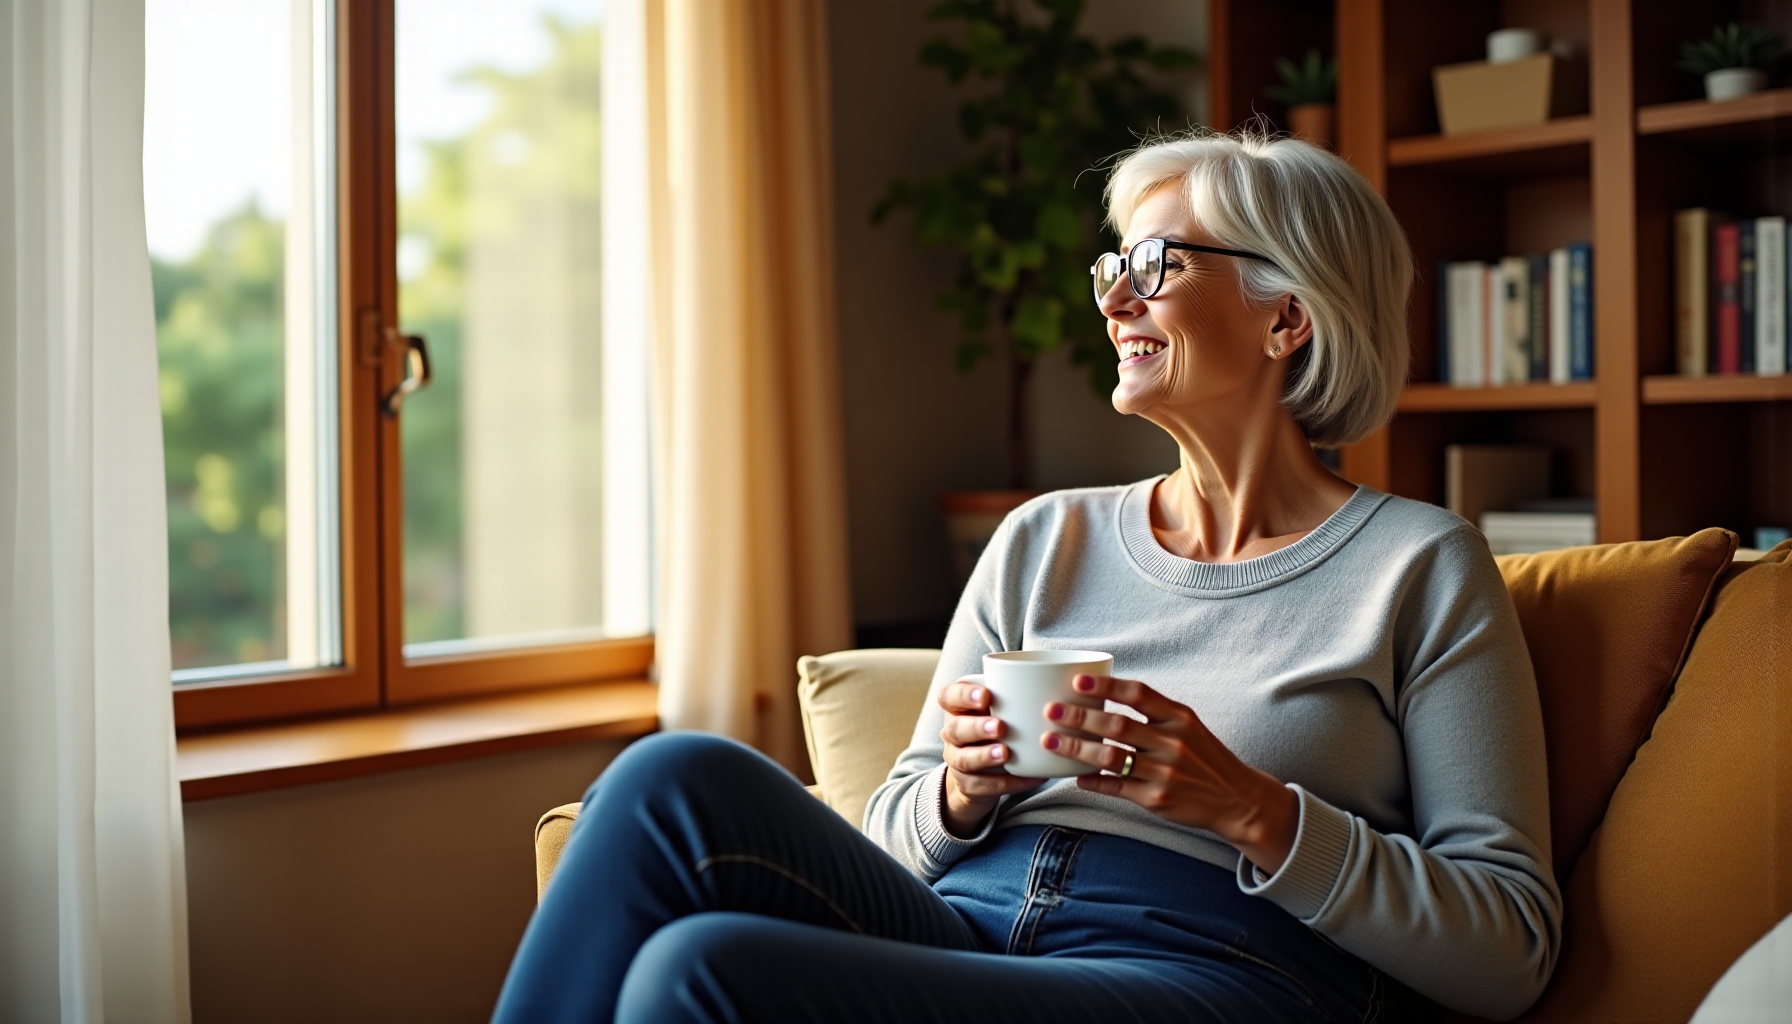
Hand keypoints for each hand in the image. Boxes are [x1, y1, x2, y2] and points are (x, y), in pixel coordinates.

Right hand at [937, 678, 1046, 837]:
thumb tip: (1063, 682)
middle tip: (1000, 727)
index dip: (963, 695)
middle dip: (977, 727)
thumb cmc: (997, 727)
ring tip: (1006, 753)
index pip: (948, 696)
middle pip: (955, 728)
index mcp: (958, 708)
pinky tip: (1029, 777)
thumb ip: (1017, 696)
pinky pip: (983, 785)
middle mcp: (952, 732)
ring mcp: (958, 760)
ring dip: (985, 755)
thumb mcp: (1001, 708)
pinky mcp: (968, 784)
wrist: (980, 773)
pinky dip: (1008, 782)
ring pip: (964, 758)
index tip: (986, 695)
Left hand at [1042, 673, 1299, 875]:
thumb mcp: (1188, 726)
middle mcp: (1173, 743)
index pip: (1139, 695)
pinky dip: (1092, 781)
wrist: (1237, 799)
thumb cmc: (1204, 757)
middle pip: (1117, 726)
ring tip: (1050, 742)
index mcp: (1180, 718)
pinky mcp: (1157, 799)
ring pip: (1110, 758)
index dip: (1106, 686)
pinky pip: (1116, 788)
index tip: (1077, 682)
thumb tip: (1105, 695)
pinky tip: (1075, 776)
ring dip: (1076, 749)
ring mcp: (1164, 773)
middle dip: (1079, 717)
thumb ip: (1154, 712)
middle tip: (1051, 710)